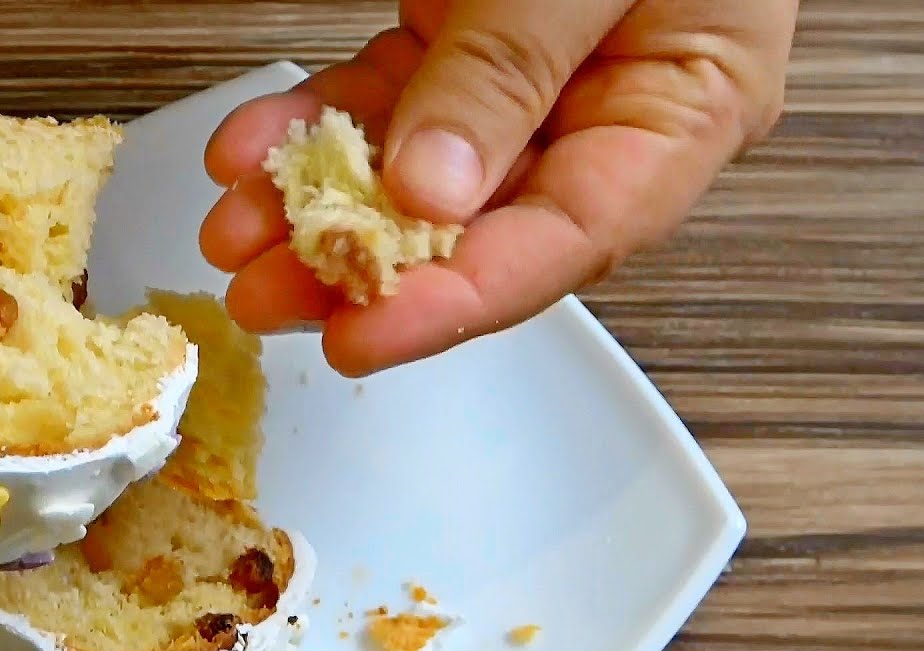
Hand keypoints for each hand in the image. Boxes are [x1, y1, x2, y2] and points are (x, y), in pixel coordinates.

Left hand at [202, 0, 796, 376]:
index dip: (465, 300)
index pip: (575, 237)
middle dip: (365, 265)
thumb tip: (432, 190)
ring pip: (419, 172)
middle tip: (268, 295)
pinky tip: (256, 145)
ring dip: (320, 203)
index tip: (365, 335)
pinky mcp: (470, 41)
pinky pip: (388, 98)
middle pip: (486, 226)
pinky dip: (320, 123)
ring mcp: (536, 79)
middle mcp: (611, 108)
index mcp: (687, 104)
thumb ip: (511, 69)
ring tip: (236, 231)